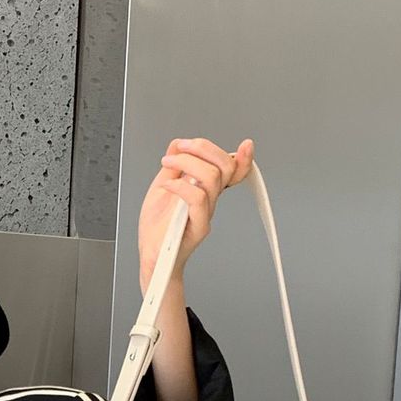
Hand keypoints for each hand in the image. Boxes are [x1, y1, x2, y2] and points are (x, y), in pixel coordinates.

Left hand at [137, 135, 254, 291]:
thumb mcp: (163, 187)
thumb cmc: (158, 228)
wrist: (154, 257)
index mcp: (206, 190)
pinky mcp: (197, 226)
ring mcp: (206, 213)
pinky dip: (179, 185)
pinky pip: (197, 199)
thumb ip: (173, 166)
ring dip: (187, 161)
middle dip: (203, 147)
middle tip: (180, 147)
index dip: (243, 158)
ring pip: (211, 178)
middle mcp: (211, 200)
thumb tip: (179, 144)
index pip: (233, 172)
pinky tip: (166, 185)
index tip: (245, 145)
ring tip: (167, 163)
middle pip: (224, 167)